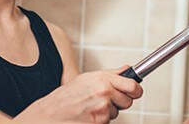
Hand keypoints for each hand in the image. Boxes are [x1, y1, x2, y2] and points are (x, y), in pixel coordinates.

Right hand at [15, 67, 143, 122]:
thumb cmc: (67, 95)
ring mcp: (103, 108)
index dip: (136, 90)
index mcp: (103, 79)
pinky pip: (108, 121)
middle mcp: (105, 92)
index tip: (135, 92)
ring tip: (92, 106)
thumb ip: (111, 74)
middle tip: (106, 100)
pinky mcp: (100, 122)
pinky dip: (101, 120)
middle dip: (120, 102)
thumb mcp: (88, 78)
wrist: (52, 112)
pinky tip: (89, 114)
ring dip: (108, 112)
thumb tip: (128, 70)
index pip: (133, 86)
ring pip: (117, 112)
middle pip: (128, 101)